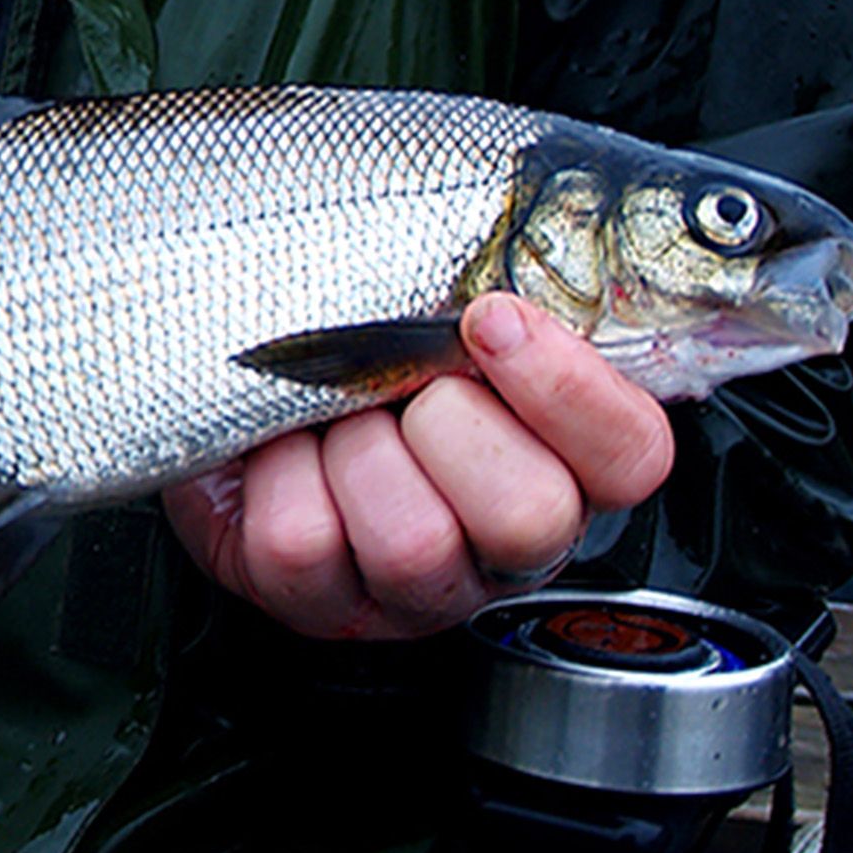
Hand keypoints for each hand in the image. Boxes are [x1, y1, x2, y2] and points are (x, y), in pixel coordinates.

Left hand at [163, 292, 673, 639]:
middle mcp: (501, 543)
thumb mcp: (426, 295)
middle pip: (531, 516)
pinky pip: (303, 544)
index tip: (489, 318)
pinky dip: (275, 477)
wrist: (224, 377)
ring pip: (412, 539)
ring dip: (353, 450)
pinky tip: (278, 454)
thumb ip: (489, 281)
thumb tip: (510, 245)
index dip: (568, 390)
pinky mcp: (318, 607)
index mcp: (558, 457)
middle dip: (446, 424)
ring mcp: (413, 590)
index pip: (629, 452)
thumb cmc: (340, 334)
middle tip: (395, 384)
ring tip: (329, 418)